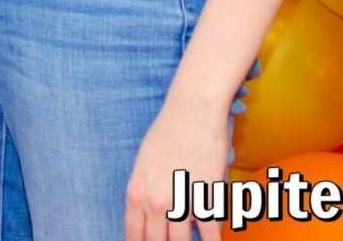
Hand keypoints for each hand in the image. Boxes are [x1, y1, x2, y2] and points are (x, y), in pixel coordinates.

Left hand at [126, 97, 230, 240]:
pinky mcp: (206, 200)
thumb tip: (149, 216)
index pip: (133, 235)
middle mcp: (154, 202)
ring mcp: (180, 203)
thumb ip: (144, 193)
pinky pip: (209, 235)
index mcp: (136, 192)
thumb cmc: (167, 133)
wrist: (192, 112)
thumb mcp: (143, 164)